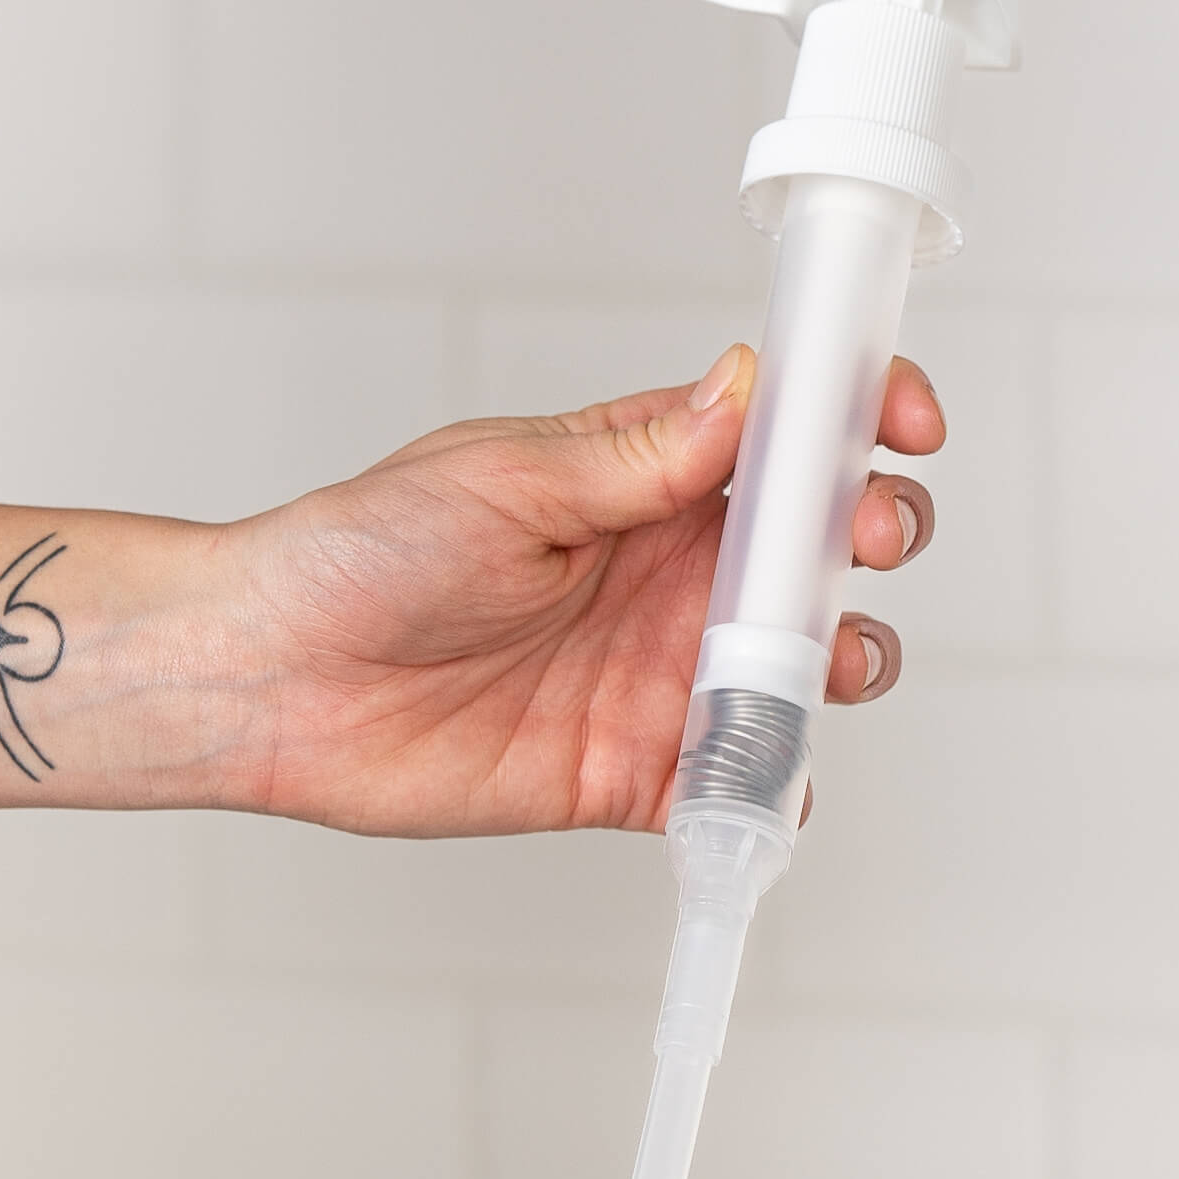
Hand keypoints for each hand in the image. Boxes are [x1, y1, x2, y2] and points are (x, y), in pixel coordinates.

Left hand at [232, 344, 945, 836]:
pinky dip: (774, 789)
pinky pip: (738, 784)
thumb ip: (636, 455)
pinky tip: (769, 779)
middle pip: (822, 549)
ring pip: (805, 666)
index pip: (785, 436)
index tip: (904, 422)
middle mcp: (673, 570)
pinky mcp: (635, 769)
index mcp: (649, 476)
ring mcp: (662, 671)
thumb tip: (745, 389)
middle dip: (874, 536)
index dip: (861, 420)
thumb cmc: (363, 552)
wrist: (274, 681)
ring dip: (848, 659)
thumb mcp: (505, 479)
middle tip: (862, 540)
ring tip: (828, 661)